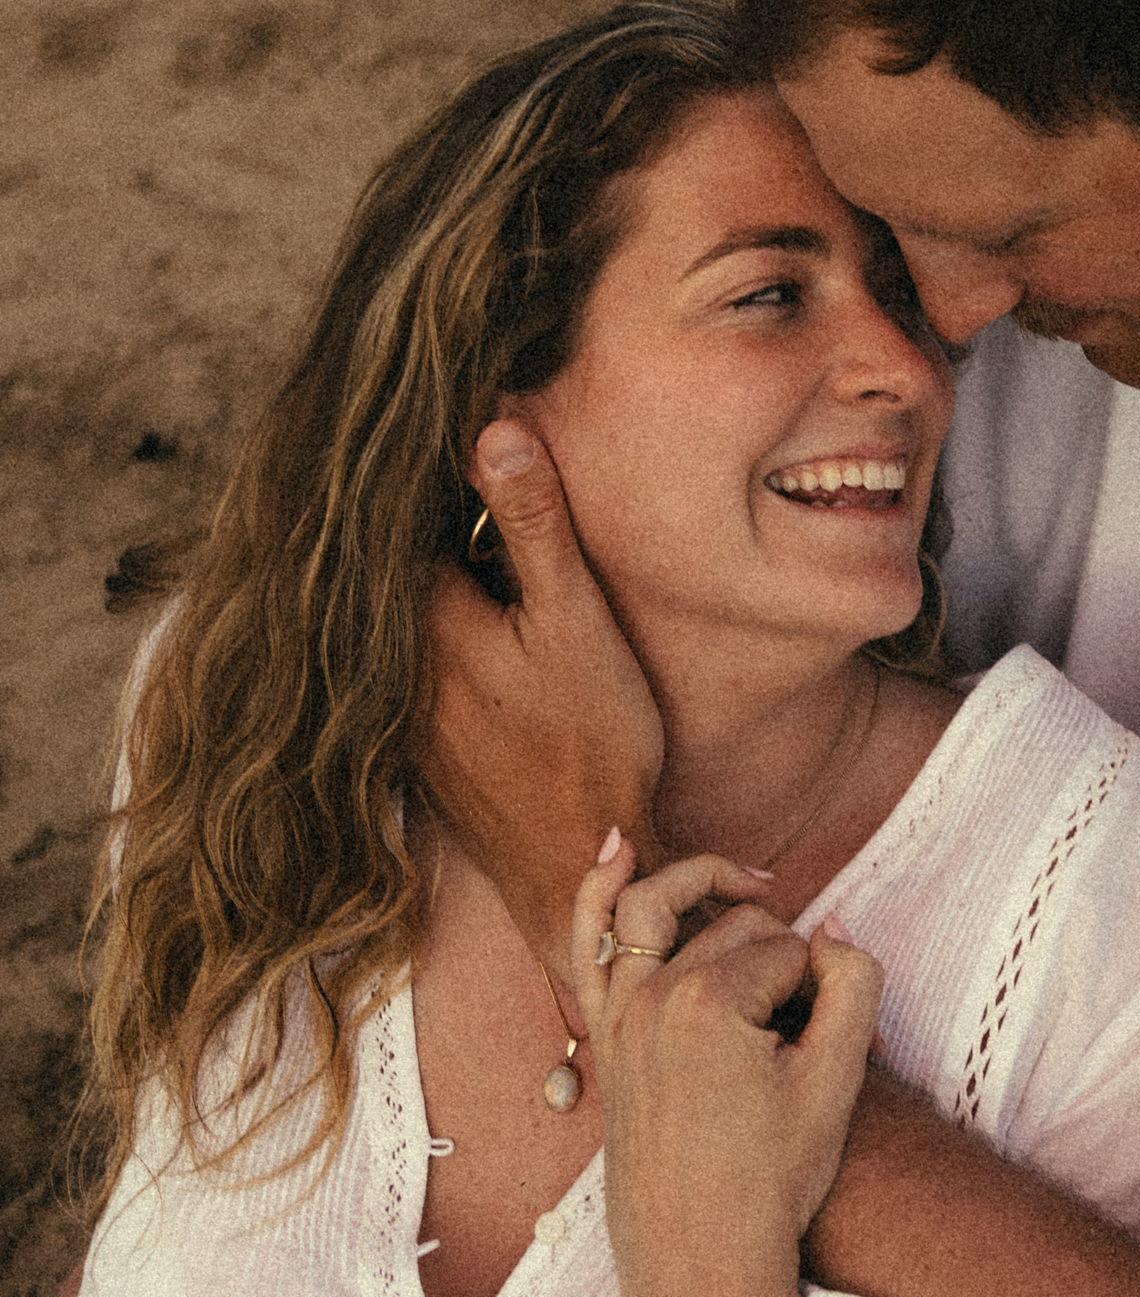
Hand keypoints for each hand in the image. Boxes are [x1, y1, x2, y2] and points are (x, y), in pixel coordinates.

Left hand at [422, 419, 664, 977]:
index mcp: (422, 620)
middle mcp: (390, 667)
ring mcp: (398, 715)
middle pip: (392, 571)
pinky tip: (474, 634)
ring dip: (428, 583)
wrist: (577, 870)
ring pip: (398, 624)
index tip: (451, 434)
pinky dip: (432, 639)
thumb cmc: (590, 740)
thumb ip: (532, 524)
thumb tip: (493, 426)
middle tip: (469, 478)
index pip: (398, 521)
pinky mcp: (417, 751)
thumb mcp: (575, 619)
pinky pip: (407, 671)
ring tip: (473, 544)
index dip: (426, 476)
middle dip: (425, 526)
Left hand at [568, 832, 884, 1296]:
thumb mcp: (835, 1082)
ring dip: (703, 882)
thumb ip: (852, 988)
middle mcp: (651, 996)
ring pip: (664, 912)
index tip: (830, 1047)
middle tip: (811, 1023)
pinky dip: (598, 890)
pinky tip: (616, 846)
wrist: (699, 1269)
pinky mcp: (604, 1037)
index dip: (825, 989)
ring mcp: (618, 1014)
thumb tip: (836, 931)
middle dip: (784, 959)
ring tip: (755, 881)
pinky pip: (590, 942)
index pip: (791, 952)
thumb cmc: (770, 1182)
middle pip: (740, 933)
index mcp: (708, 1001)